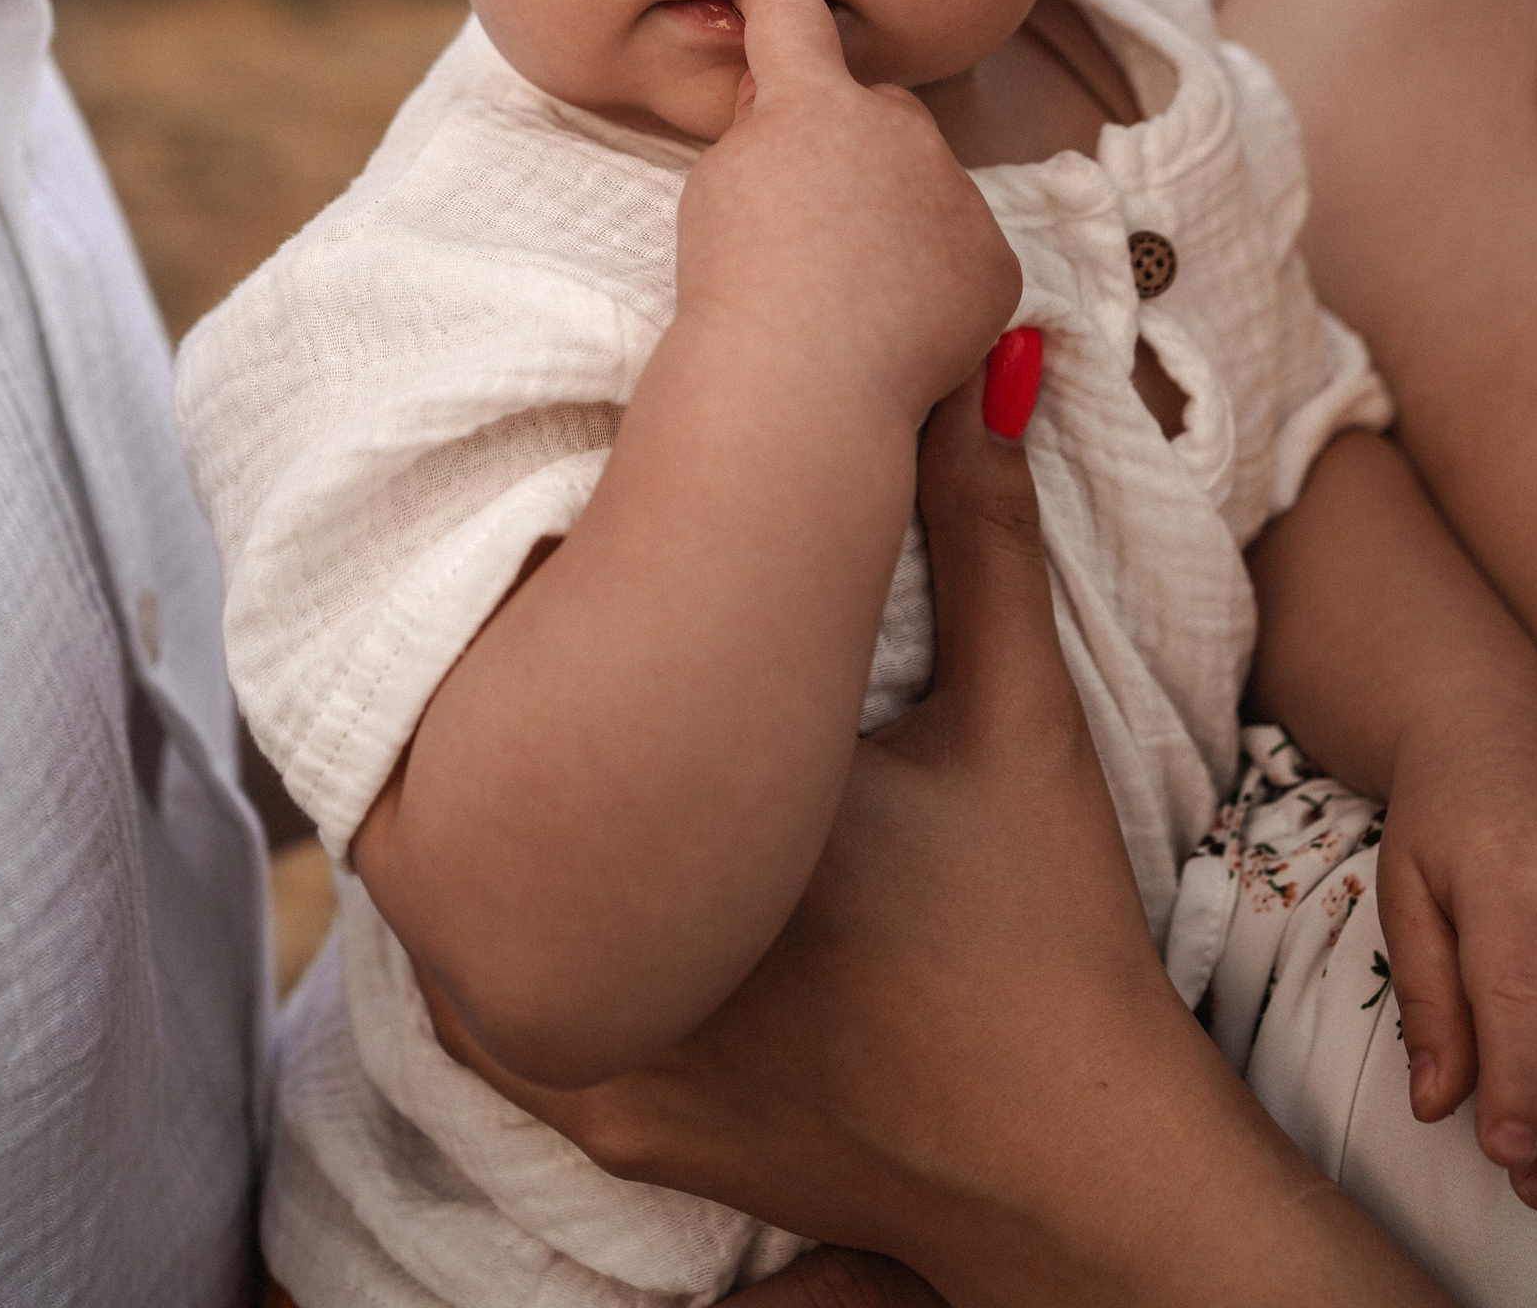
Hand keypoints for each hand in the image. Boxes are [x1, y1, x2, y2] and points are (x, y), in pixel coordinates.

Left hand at [426, 376, 1448, 1307]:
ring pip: (461, 950)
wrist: (1076, 1167)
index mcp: (721, 842)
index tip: (501, 575)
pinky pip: (500, 1045)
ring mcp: (620, 1073)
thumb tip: (988, 369)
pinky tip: (534, 900)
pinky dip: (499, 970)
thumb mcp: (1023, 718)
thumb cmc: (1051, 927)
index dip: (505, 646)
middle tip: (480, 652)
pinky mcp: (631, 1135)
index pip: (551, 726)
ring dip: (468, 864)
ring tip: (490, 768)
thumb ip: (986, 537)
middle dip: (466, 748)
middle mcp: (643, 970)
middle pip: (475, 836)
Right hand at [675, 0, 1022, 427]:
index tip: (775, 11)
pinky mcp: (995, 260)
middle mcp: (900, 125)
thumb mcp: (720, 183)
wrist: (800, 383)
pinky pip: (964, 253)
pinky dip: (937, 280)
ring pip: (927, 185)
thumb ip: (760, 129)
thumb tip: (783, 102)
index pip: (795, 12)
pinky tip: (895, 323)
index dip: (779, 10)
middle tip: (813, 222)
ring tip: (852, 288)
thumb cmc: (735, 286)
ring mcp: (956, 191)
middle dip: (854, 145)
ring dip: (900, 215)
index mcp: (817, 100)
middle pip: (880, 110)